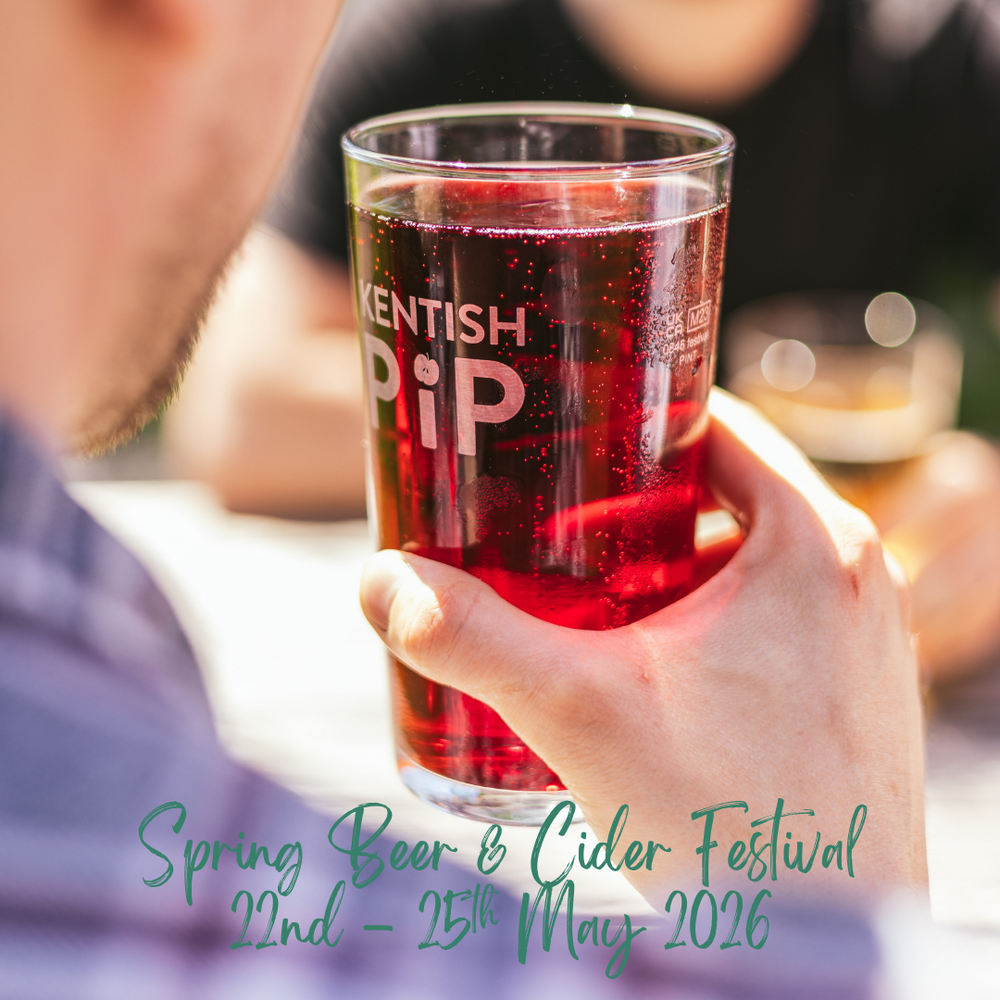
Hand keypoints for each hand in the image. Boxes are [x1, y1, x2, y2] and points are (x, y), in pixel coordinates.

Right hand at [359, 389, 926, 902]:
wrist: (820, 949)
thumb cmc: (732, 828)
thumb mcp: (579, 714)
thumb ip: (472, 637)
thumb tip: (379, 583)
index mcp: (811, 539)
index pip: (711, 422)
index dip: (626, 418)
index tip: (562, 435)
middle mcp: (853, 575)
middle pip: (720, 493)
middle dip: (628, 503)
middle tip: (548, 522)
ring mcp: (861, 636)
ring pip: (743, 559)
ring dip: (663, 566)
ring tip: (582, 594)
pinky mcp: (850, 691)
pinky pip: (769, 618)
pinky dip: (702, 620)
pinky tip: (640, 665)